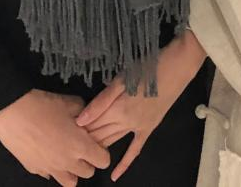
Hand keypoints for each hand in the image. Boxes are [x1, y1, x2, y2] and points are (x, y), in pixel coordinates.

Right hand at [0, 89, 110, 186]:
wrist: (12, 112)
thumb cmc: (45, 106)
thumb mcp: (72, 103)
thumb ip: (86, 114)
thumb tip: (88, 118)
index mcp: (80, 147)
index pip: (103, 161)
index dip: (102, 152)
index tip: (96, 143)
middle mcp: (67, 162)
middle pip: (88, 173)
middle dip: (88, 162)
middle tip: (82, 148)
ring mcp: (49, 168)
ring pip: (69, 182)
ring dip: (72, 171)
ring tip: (67, 156)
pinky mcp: (33, 169)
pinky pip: (49, 175)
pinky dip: (52, 168)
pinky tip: (48, 153)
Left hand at [76, 31, 206, 180]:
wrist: (178, 66)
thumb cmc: (150, 66)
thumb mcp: (123, 78)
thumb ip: (101, 100)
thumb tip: (80, 119)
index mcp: (117, 108)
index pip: (91, 123)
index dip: (76, 128)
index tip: (62, 131)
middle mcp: (126, 122)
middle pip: (98, 134)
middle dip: (83, 139)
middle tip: (67, 143)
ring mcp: (138, 127)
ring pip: (111, 141)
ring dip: (97, 148)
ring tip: (81, 154)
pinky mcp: (148, 128)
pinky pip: (135, 149)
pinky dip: (125, 163)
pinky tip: (115, 175)